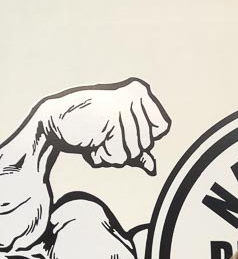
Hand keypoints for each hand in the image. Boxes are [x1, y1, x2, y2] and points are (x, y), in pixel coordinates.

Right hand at [41, 78, 169, 173]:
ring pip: (134, 152)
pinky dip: (104, 155)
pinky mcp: (111, 121)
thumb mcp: (117, 134)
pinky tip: (92, 141)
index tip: (122, 128)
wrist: (55, 121)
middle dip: (125, 147)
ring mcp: (124, 107)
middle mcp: (135, 95)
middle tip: (105, 133)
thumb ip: (137, 149)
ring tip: (98, 136)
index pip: (162, 127)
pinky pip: (119, 156)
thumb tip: (152, 167)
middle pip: (147, 143)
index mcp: (140, 91)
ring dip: (112, 153)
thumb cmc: (87, 124)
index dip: (143, 137)